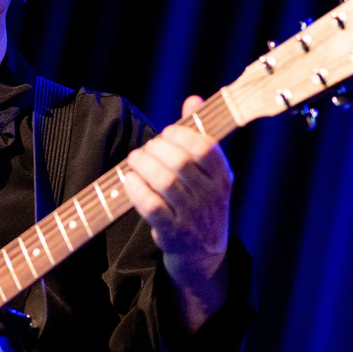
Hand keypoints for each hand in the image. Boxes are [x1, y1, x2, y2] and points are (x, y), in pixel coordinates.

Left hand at [124, 95, 231, 302]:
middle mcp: (211, 197)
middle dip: (156, 149)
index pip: (204, 147)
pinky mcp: (172, 232)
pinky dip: (136, 189)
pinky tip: (130, 180)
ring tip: (134, 159)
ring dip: (143, 165)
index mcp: (223, 177)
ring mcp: (192, 216)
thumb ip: (199, 134)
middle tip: (145, 149)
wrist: (202, 252)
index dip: (180, 135)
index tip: (166, 135)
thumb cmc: (200, 201)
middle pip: (180, 162)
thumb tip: (193, 99)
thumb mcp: (208, 171)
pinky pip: (150, 205)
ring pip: (164, 182)